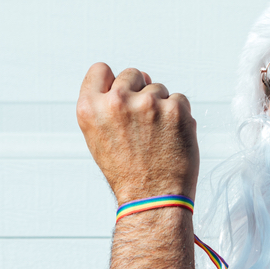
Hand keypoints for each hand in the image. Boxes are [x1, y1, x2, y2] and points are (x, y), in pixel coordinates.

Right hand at [76, 63, 199, 203]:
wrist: (152, 198)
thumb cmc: (127, 172)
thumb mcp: (98, 137)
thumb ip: (107, 105)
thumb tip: (140, 77)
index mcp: (90, 108)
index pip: (100, 70)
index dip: (112, 83)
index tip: (120, 98)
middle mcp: (116, 101)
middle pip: (133, 75)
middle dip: (139, 93)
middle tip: (142, 126)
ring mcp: (148, 103)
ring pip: (158, 88)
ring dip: (160, 106)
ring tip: (156, 136)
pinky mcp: (175, 109)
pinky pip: (179, 100)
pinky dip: (179, 116)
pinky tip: (171, 137)